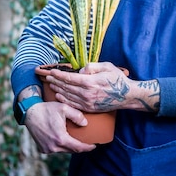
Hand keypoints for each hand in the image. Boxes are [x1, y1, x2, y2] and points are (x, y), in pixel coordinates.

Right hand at [23, 101, 95, 153]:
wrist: (30, 113)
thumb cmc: (47, 109)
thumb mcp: (64, 108)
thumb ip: (77, 115)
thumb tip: (85, 124)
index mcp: (60, 138)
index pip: (78, 147)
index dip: (87, 147)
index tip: (94, 146)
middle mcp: (53, 147)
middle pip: (72, 150)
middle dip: (80, 147)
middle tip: (88, 142)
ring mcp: (47, 149)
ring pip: (64, 150)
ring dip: (70, 146)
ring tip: (77, 140)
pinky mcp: (43, 149)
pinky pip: (56, 149)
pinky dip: (62, 146)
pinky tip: (65, 139)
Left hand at [36, 62, 158, 112]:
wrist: (127, 96)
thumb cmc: (118, 79)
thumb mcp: (107, 66)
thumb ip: (92, 66)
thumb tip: (81, 69)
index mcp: (91, 82)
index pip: (70, 78)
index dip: (59, 75)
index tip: (52, 71)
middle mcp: (87, 93)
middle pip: (67, 87)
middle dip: (56, 81)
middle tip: (48, 77)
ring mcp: (88, 102)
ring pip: (68, 96)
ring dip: (58, 90)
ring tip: (51, 85)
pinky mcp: (89, 108)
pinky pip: (73, 104)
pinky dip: (64, 100)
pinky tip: (59, 96)